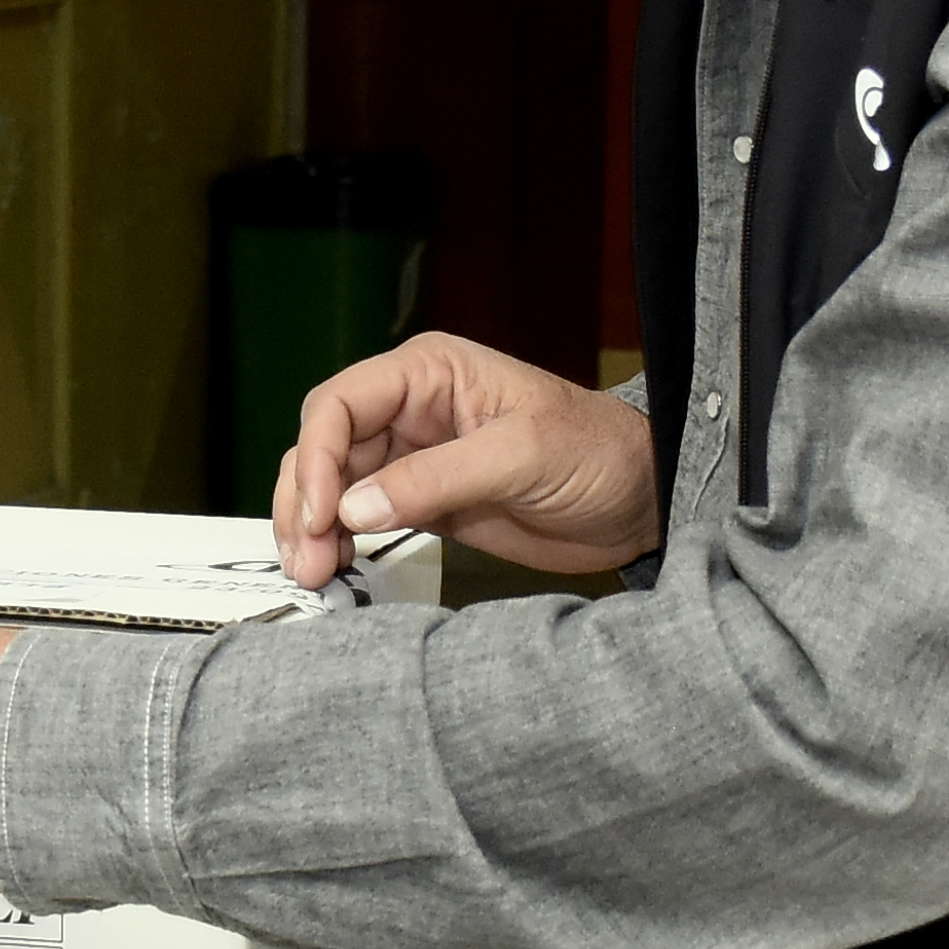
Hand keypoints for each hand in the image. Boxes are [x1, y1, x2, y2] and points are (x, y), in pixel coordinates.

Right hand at [275, 329, 659, 587]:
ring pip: (332, 486)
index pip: (341, 404)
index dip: (319, 458)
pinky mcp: (422, 502)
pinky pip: (360, 519)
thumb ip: (437, 479)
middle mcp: (409, 410)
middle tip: (308, 561)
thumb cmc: (599, 453)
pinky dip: (340, 544)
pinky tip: (336, 570)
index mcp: (429, 373)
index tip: (322, 516)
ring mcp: (412, 458)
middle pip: (323, 447)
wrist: (641, 500)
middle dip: (306, 502)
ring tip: (314, 575)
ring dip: (313, 528)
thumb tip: (353, 509)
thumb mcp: (522, 456)